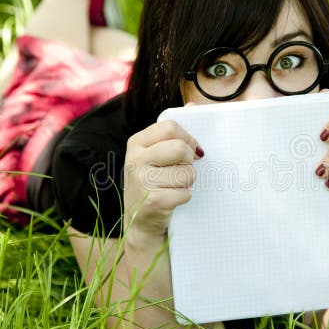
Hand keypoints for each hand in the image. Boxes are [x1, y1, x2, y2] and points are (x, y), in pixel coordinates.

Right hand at [123, 120, 202, 238]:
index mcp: (136, 143)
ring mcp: (142, 180)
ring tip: (173, 187)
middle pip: (181, 148)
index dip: (187, 138)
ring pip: (187, 173)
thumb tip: (192, 106)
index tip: (189, 149)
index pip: (171, 127)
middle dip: (189, 161)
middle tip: (182, 170)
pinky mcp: (153, 201)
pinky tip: (171, 200)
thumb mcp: (155, 155)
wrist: (139, 222)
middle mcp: (135, 159)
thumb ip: (172, 132)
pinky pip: (185, 193)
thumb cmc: (153, 183)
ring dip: (187, 182)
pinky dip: (184, 198)